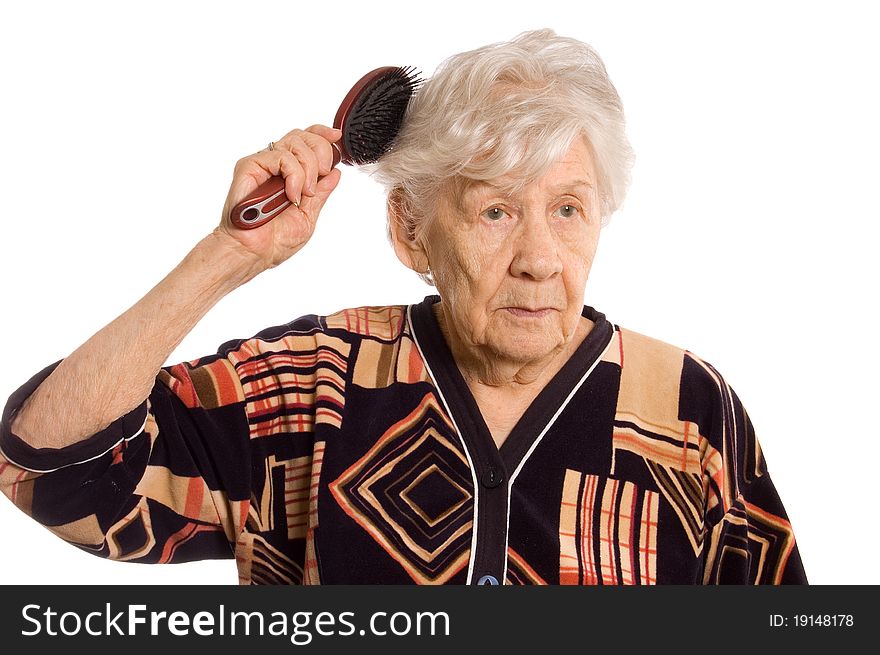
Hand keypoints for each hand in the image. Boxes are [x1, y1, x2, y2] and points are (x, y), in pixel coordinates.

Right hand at [216, 124, 342, 271]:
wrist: (253, 252)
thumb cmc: (274, 240)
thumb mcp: (309, 215)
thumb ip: (322, 192)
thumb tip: (335, 172)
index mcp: (289, 174)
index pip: (306, 141)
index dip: (322, 135)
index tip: (336, 138)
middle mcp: (275, 166)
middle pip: (302, 136)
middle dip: (322, 150)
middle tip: (323, 173)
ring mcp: (262, 165)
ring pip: (294, 142)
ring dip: (309, 168)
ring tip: (305, 193)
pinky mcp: (250, 166)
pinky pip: (280, 156)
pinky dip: (294, 174)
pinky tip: (291, 194)